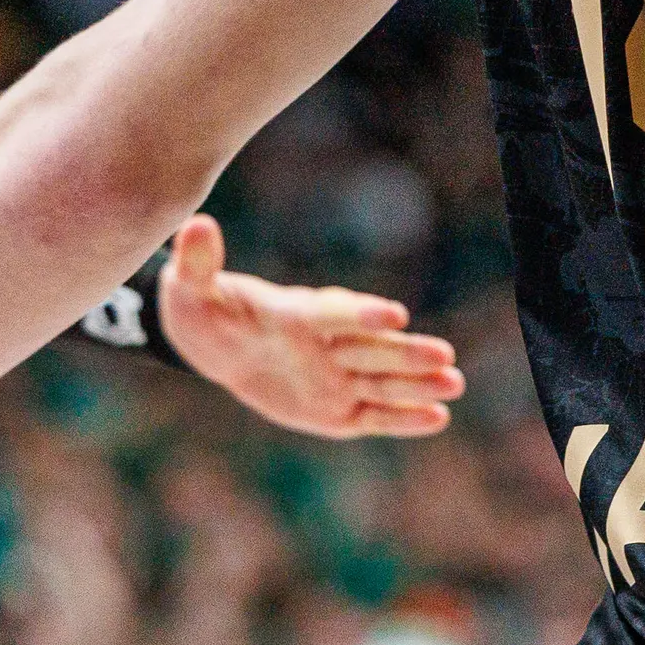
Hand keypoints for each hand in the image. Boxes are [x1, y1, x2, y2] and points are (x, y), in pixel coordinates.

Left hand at [154, 215, 466, 438]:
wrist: (217, 343)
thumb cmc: (205, 309)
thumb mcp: (190, 288)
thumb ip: (198, 263)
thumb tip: (195, 226)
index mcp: (296, 314)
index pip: (333, 313)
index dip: (361, 313)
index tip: (395, 314)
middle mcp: (327, 344)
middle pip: (371, 348)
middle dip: (406, 353)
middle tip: (445, 356)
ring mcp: (336, 376)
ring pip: (381, 381)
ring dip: (417, 383)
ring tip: (455, 383)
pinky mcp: (338, 410)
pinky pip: (373, 416)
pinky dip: (403, 418)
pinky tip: (438, 417)